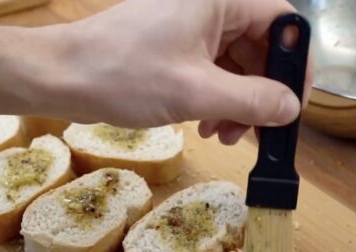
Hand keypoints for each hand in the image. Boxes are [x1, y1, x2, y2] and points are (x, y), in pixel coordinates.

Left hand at [21, 0, 312, 143]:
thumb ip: (251, 100)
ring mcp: (188, 26)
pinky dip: (215, 99)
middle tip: (257, 131)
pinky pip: (210, 71)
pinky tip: (206, 126)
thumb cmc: (122, 74)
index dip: (296, 64)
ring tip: (224, 135)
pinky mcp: (172, 46)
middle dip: (261, 92)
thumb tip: (290, 110)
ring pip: (234, 63)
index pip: (283, 23)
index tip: (293, 104)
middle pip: (260, 47)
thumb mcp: (195, 92)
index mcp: (220, 1)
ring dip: (237, 103)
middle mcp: (208, 6)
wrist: (59, 76)